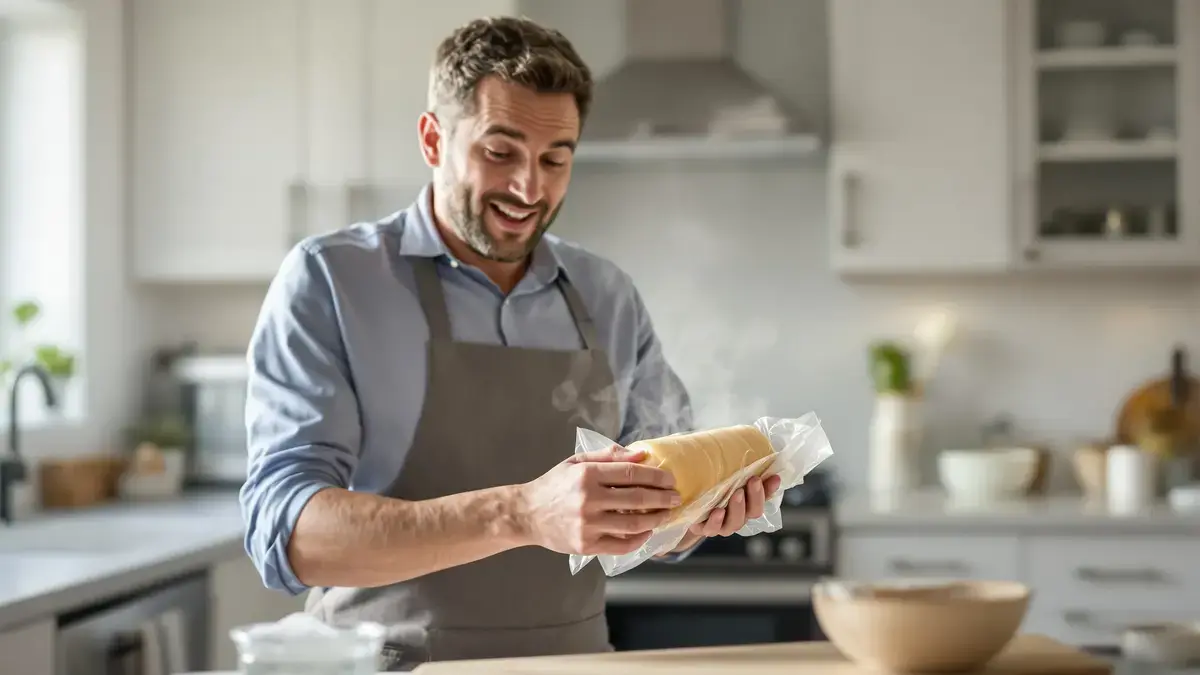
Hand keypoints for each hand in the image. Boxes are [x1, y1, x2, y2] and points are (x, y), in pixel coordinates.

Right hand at [517, 446, 680, 555]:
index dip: (656, 476)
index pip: (631, 474)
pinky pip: (621, 544)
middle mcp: (588, 500)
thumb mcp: (576, 462)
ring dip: (656, 519)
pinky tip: (647, 531)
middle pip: (637, 499)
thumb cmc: (554, 485)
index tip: (670, 479)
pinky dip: (639, 539)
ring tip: (666, 514)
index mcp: (587, 475)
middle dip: (663, 498)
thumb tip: (640, 455)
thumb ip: (607, 457)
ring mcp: (588, 525)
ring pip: (634, 523)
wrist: (526, 514)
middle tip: (676, 497)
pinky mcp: (586, 546)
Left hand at [668, 474, 781, 552]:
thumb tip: (740, 441)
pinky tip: (717, 511)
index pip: (764, 496)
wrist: (683, 504)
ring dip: (738, 508)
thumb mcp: (720, 471)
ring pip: (736, 522)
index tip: (775, 477)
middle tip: (753, 480)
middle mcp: (738, 515)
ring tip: (737, 494)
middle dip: (756, 496)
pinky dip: (716, 521)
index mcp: (746, 501)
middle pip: (754, 511)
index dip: (770, 488)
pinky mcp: (705, 528)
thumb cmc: (706, 483)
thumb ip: (731, 463)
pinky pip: (713, 529)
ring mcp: (722, 524)